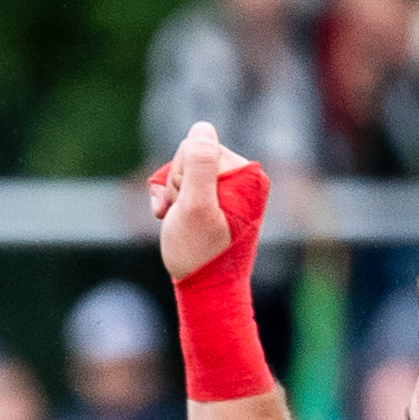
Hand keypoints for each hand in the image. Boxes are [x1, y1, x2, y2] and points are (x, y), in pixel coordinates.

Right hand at [149, 121, 268, 283]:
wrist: (206, 291)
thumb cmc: (199, 253)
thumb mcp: (195, 207)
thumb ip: (199, 165)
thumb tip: (202, 128)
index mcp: (246, 175)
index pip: (198, 148)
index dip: (181, 175)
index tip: (184, 206)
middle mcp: (245, 177)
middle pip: (192, 157)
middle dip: (176, 185)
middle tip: (179, 215)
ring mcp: (234, 189)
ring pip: (186, 171)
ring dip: (172, 194)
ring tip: (175, 219)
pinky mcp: (222, 200)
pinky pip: (190, 184)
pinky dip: (175, 200)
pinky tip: (174, 218)